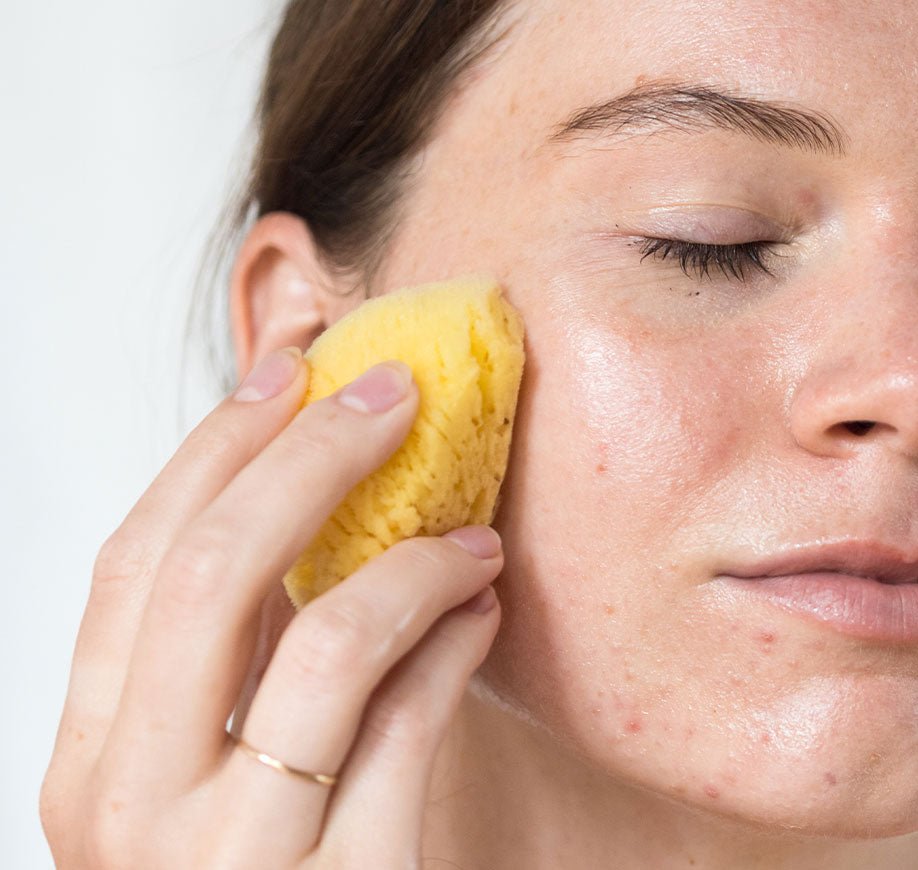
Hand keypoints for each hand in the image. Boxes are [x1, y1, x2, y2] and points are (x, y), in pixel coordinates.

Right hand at [40, 348, 503, 867]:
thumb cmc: (289, 858)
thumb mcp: (227, 752)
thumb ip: (241, 641)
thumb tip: (302, 459)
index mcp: (91, 758)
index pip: (135, 561)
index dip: (216, 445)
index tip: (292, 365)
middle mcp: (134, 811)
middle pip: (211, 572)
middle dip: (309, 454)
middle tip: (396, 390)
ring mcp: (237, 863)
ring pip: (325, 639)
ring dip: (414, 558)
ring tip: (474, 537)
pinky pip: (411, 722)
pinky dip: (456, 641)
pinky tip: (483, 610)